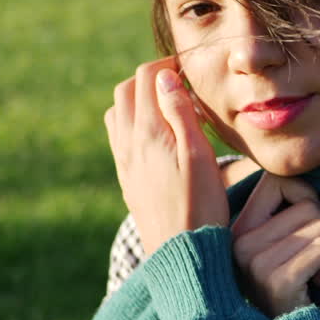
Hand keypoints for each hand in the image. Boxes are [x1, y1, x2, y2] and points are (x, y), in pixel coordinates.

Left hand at [105, 57, 229, 256]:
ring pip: (118, 112)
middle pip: (126, 90)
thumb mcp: (199, 156)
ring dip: (139, 99)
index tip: (191, 71)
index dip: (168, 65)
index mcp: (148, 133)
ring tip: (169, 108)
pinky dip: (135, 122)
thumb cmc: (200, 206)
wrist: (180, 253)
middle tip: (182, 86)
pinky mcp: (127, 178)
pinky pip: (119, 136)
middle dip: (151, 78)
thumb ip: (180, 113)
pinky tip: (160, 136)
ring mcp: (124, 161)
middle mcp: (128, 143)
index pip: (146, 77)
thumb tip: (164, 76)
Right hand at [231, 174, 319, 317]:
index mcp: (237, 230)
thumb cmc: (295, 290)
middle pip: (309, 206)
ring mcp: (254, 262)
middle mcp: (238, 243)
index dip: (308, 199)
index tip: (308, 230)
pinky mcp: (276, 280)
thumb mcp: (282, 245)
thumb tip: (307, 177)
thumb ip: (287, 212)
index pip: (279, 181)